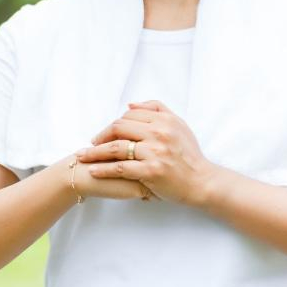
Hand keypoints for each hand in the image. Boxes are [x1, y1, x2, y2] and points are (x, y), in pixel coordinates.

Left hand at [77, 99, 215, 205]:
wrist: (203, 181)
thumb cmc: (190, 154)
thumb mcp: (179, 125)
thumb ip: (157, 109)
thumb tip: (130, 104)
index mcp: (164, 120)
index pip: (129, 115)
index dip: (114, 123)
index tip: (105, 133)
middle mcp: (159, 133)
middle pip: (119, 127)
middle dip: (101, 135)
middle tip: (91, 144)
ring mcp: (155, 152)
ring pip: (116, 147)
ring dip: (95, 152)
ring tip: (83, 156)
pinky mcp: (151, 171)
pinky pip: (121, 168)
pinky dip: (104, 169)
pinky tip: (94, 171)